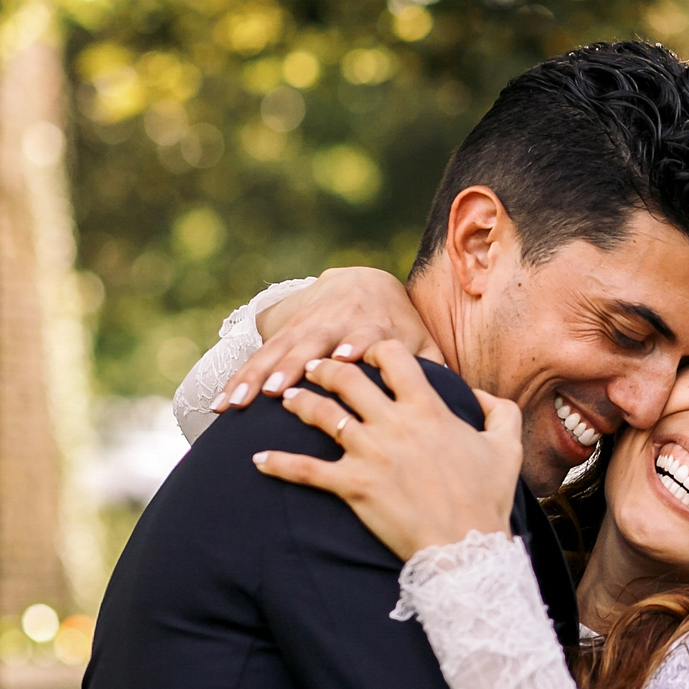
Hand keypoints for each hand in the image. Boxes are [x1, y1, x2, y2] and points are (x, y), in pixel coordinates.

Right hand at [216, 267, 443, 411]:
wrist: (360, 281)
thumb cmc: (400, 325)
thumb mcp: (420, 339)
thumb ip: (436, 367)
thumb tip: (469, 400)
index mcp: (374, 323)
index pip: (365, 332)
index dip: (356, 343)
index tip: (346, 357)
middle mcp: (335, 322)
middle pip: (310, 343)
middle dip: (291, 365)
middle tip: (274, 391)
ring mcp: (305, 327)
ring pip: (276, 353)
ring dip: (253, 379)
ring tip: (233, 406)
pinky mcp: (282, 334)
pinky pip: (257, 358)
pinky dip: (238, 380)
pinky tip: (219, 405)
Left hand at [252, 341, 520, 560]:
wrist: (466, 549)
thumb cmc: (487, 499)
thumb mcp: (506, 447)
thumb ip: (497, 411)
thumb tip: (476, 393)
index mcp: (428, 409)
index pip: (393, 357)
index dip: (375, 348)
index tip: (364, 351)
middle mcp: (394, 424)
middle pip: (347, 378)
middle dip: (325, 368)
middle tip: (314, 368)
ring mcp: (369, 454)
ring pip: (321, 414)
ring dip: (299, 402)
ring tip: (286, 398)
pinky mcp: (352, 486)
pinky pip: (304, 470)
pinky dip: (277, 464)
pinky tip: (257, 460)